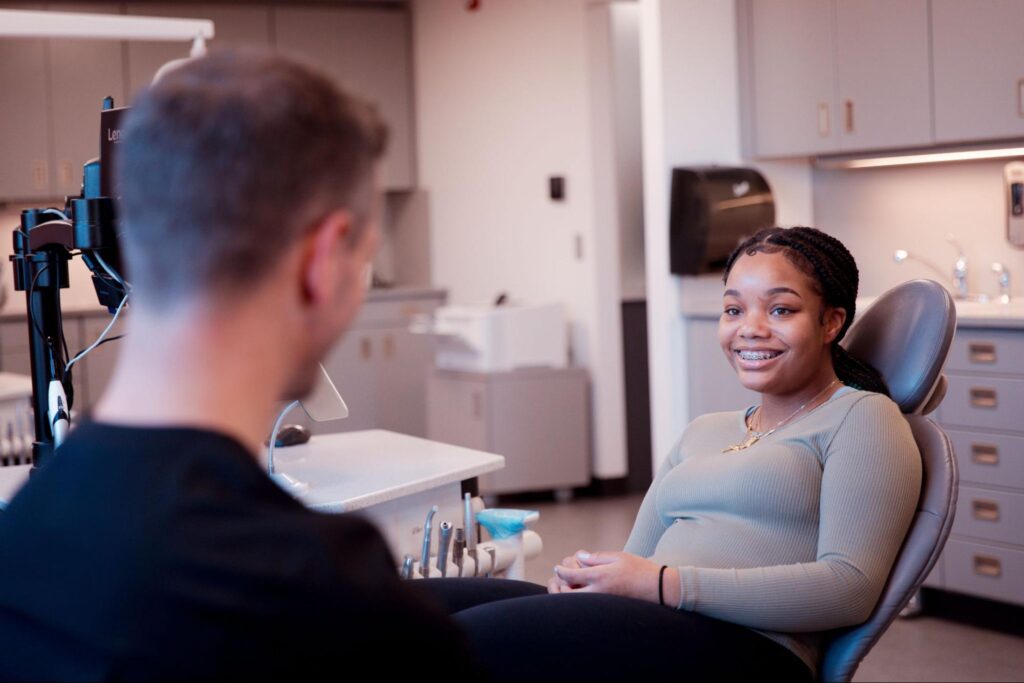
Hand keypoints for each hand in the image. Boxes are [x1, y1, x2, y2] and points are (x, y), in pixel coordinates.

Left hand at [552, 551, 679, 605]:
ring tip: (569, 586)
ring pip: (576, 604)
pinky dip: (579, 601)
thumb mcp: (618, 556)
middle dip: (560, 586)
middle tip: (560, 578)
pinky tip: (583, 593)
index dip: (561, 571)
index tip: (558, 568)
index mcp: (600, 576)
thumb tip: (579, 557)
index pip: (571, 576)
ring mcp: (602, 603)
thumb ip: (596, 557)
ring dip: (568, 595)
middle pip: (567, 594)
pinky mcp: (607, 609)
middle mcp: (598, 592)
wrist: (658, 589)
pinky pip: (587, 607)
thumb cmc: (639, 569)